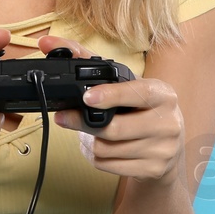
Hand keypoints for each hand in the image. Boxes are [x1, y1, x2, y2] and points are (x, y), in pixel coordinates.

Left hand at [35, 34, 183, 183]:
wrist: (167, 148)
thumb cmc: (141, 109)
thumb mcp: (125, 84)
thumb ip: (86, 60)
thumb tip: (47, 43)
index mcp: (163, 94)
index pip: (137, 93)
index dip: (111, 96)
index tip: (88, 97)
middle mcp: (168, 121)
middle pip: (114, 129)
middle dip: (84, 124)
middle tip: (65, 118)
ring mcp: (162, 149)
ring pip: (106, 149)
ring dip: (88, 142)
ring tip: (89, 133)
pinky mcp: (153, 170)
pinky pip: (108, 165)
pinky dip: (95, 157)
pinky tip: (99, 148)